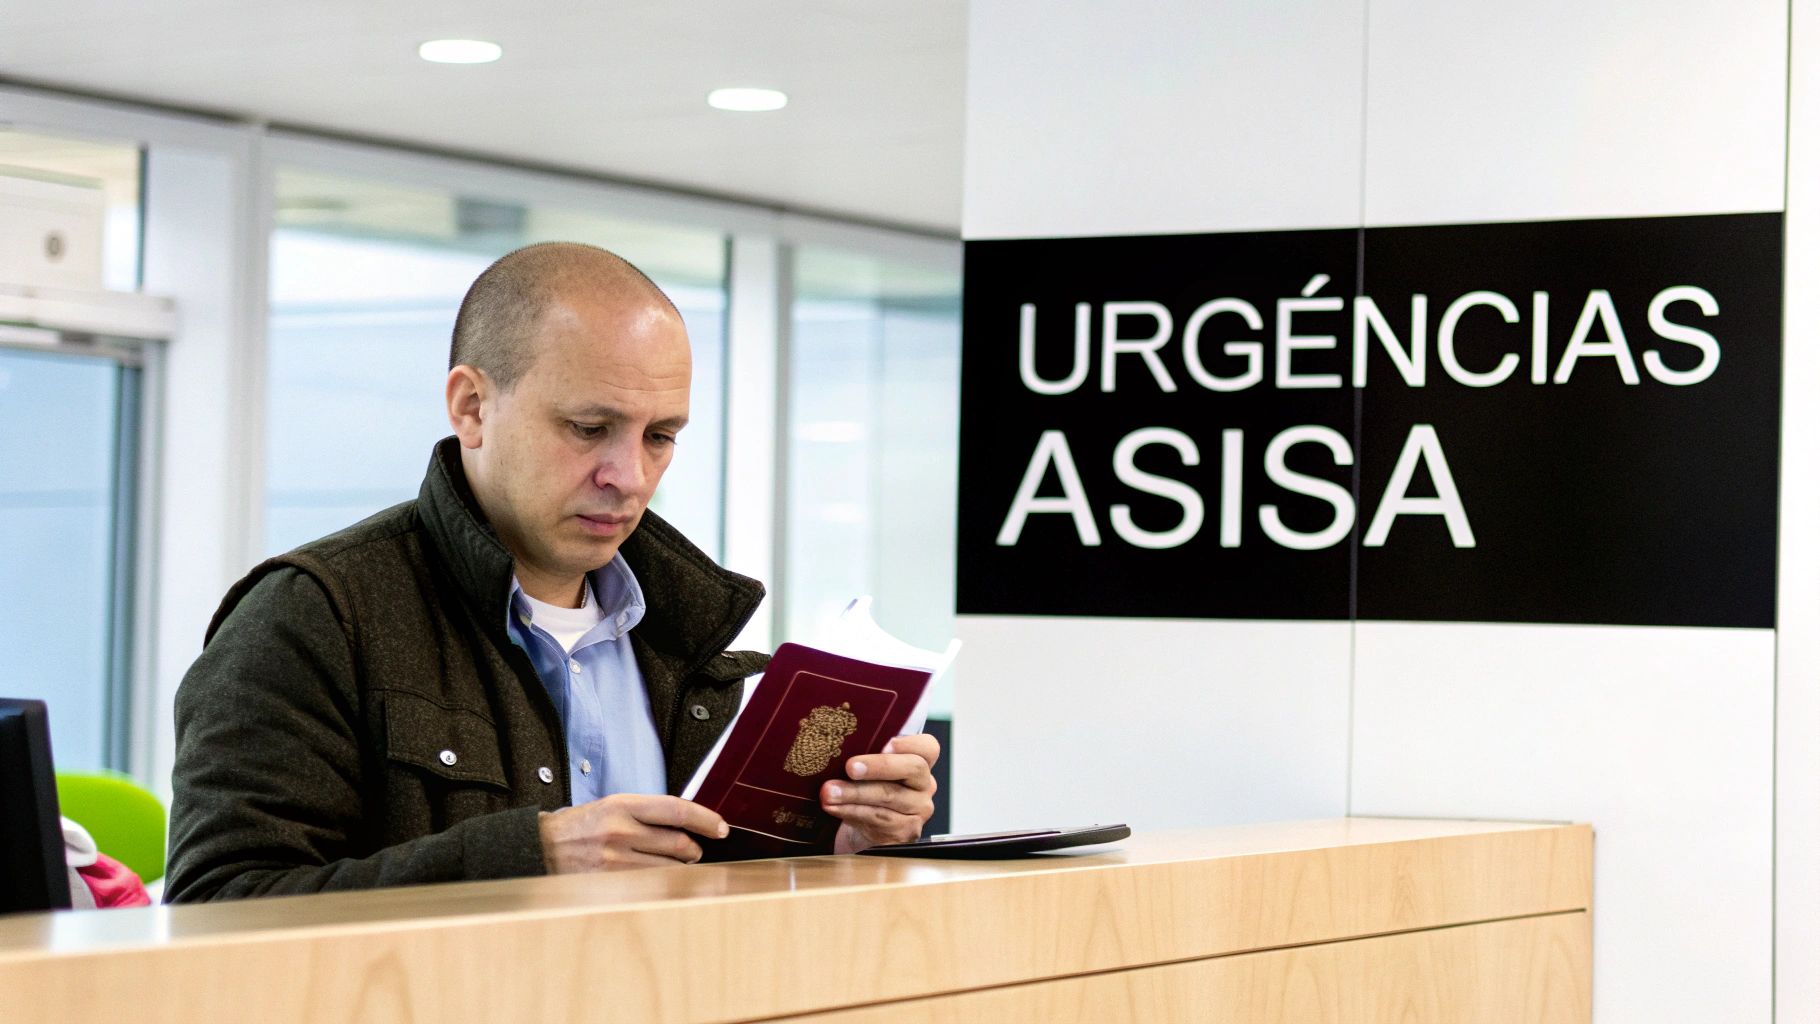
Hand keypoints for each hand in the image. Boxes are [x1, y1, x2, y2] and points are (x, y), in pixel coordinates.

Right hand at [538, 793, 728, 871]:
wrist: (540, 847)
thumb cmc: (580, 827)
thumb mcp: (611, 807)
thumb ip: (646, 814)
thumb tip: (686, 825)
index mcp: (622, 806)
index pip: (676, 810)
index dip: (705, 819)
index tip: (721, 828)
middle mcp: (621, 831)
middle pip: (679, 843)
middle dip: (694, 850)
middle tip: (695, 851)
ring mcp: (615, 861)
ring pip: (669, 870)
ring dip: (681, 870)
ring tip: (678, 866)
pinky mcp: (610, 885)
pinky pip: (650, 889)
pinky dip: (663, 887)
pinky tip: (661, 883)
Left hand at [823, 733, 939, 853]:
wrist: (858, 828)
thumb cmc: (864, 789)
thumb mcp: (867, 769)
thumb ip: (864, 755)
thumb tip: (840, 744)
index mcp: (920, 761)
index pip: (928, 747)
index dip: (909, 743)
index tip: (885, 744)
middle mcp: (924, 785)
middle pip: (913, 768)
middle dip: (878, 766)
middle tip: (851, 767)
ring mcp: (919, 809)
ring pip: (890, 796)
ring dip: (855, 793)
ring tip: (830, 792)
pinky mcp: (906, 831)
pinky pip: (878, 818)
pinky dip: (852, 812)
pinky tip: (835, 808)